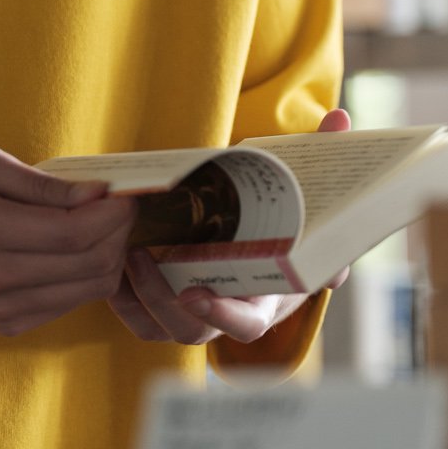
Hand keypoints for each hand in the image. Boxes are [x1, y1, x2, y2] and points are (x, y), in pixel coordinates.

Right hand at [0, 144, 135, 336]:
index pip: (73, 231)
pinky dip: (82, 276)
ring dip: (107, 255)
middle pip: (90, 263)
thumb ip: (36, 181)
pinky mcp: (4, 323)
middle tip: (115, 206)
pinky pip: (68, 302)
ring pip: (88, 288)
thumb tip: (94, 194)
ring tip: (96, 226)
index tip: (122, 192)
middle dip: (117, 232)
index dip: (111, 213)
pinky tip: (69, 250)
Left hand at [109, 108, 352, 344]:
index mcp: (263, 298)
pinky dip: (119, 295)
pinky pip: (134, 316)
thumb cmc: (280, 228)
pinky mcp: (160, 310)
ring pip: (155, 325)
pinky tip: (108, 257)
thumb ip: (319, 166)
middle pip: (191, 329)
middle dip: (160, 297)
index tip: (196, 294)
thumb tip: (338, 118)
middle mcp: (224, 314)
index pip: (246, 326)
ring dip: (135, 294)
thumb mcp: (301, 202)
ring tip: (122, 250)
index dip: (222, 316)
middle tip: (140, 256)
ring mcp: (190, 316)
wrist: (254, 246)